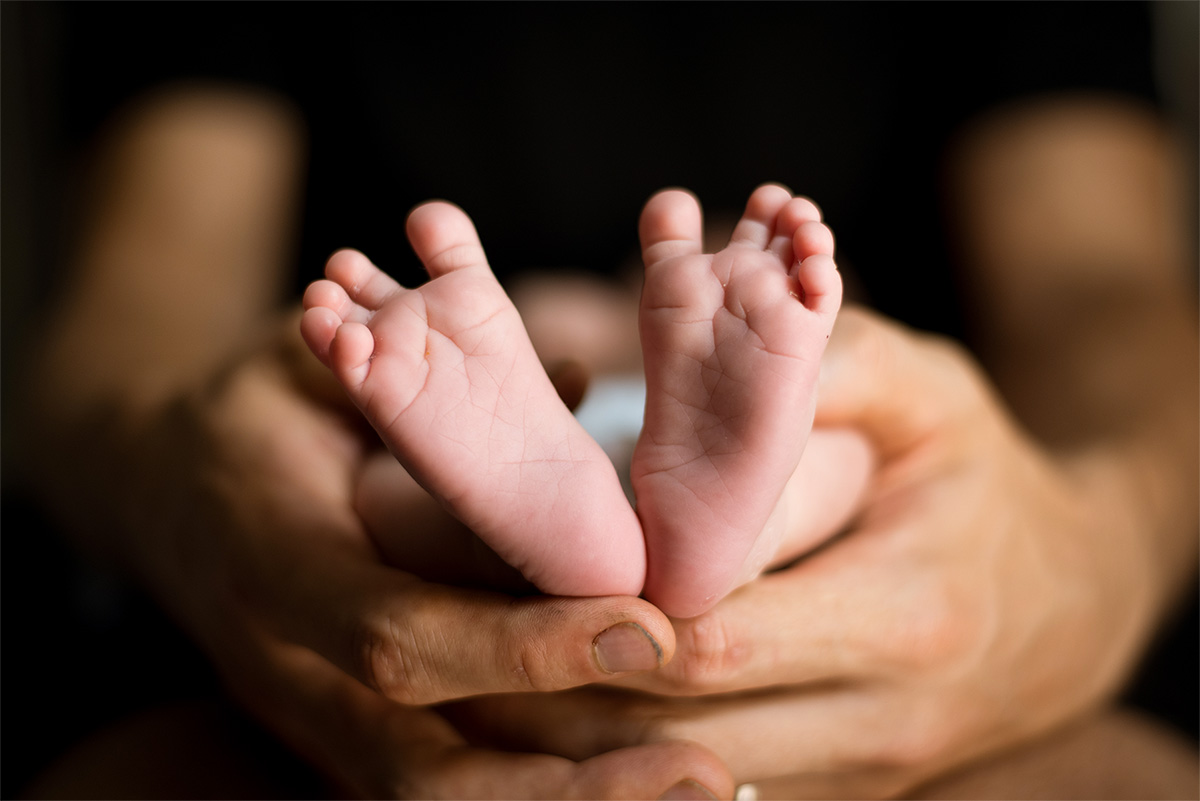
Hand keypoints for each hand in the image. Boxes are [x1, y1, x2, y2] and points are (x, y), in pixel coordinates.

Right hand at [115, 311, 732, 798]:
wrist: (152, 484)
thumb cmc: (250, 415)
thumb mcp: (311, 374)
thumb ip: (422, 385)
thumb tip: (574, 375)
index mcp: (278, 568)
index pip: (399, 634)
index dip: (521, 646)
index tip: (646, 629)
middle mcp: (291, 671)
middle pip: (424, 771)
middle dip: (569, 785)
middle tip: (703, 772)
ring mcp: (311, 720)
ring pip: (434, 800)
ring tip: (694, 790)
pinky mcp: (338, 738)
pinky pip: (436, 787)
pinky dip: (534, 796)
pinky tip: (630, 787)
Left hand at [439, 306, 1161, 797]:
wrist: (1079, 596)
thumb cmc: (982, 475)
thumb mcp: (930, 392)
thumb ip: (822, 369)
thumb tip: (691, 342)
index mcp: (905, 609)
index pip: (718, 640)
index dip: (600, 617)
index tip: (508, 575)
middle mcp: (884, 712)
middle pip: (677, 729)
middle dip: (558, 690)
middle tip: (450, 638)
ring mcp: (864, 768)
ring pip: (680, 776)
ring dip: (575, 741)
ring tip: (475, 680)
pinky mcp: (846, 791)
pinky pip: (717, 791)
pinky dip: (629, 761)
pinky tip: (557, 715)